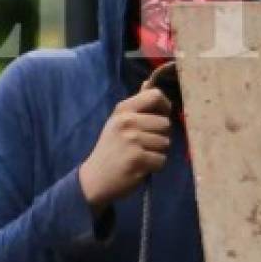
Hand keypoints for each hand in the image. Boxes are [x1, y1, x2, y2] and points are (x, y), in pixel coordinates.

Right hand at [78, 87, 172, 209]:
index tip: (160, 117)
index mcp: (123, 110)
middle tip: (143, 145)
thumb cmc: (112, 148)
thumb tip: (148, 82)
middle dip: (160, 136)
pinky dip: (155, 166)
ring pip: (166, 143)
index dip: (165, 106)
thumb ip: (137, 106)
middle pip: (166, 123)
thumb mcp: (118, 123)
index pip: (156, 95)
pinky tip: (140, 166)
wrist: (94, 179)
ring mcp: (132, 140)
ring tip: (140, 155)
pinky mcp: (137, 158)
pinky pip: (162, 160)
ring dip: (157, 152)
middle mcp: (127, 122)